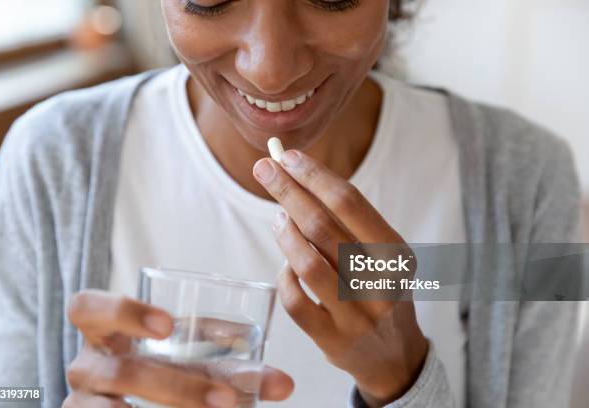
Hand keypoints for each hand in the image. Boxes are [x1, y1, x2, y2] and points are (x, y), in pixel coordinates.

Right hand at [63, 290, 292, 407]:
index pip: (87, 307)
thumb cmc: (164, 367)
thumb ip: (231, 364)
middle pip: (119, 371)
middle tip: (226, 397)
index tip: (167, 325)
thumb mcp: (190, 358)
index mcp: (103, 329)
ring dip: (175, 407)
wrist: (130, 400)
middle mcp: (86, 364)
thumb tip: (285, 385)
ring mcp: (82, 402)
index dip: (122, 311)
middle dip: (179, 386)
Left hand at [253, 150, 427, 405]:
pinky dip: (284, 277)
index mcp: (394, 252)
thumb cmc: (379, 290)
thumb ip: (346, 223)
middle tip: (264, 169)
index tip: (287, 157)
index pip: (349, 202)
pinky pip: (296, 301)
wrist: (396, 355)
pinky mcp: (333, 339)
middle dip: (288, 191)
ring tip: (277, 218)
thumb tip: (298, 178)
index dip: (314, 176)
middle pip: (323, 226)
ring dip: (284, 233)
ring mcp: (356, 314)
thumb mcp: (380, 255)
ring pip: (307, 264)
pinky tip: (285, 265)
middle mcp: (379, 282)